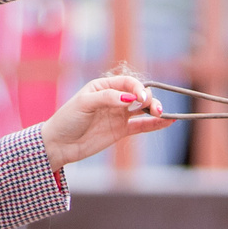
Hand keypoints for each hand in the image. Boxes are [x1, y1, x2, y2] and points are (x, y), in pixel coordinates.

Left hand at [36, 73, 171, 169]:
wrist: (59, 145)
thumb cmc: (68, 119)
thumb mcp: (84, 104)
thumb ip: (107, 99)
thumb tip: (130, 99)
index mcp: (103, 86)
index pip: (128, 83)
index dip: (138, 89)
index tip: (141, 98)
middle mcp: (114, 99)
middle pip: (139, 95)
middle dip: (149, 99)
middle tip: (154, 108)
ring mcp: (119, 115)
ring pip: (143, 110)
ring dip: (155, 110)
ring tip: (164, 114)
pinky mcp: (121, 131)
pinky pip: (142, 126)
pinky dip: (154, 124)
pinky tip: (168, 121)